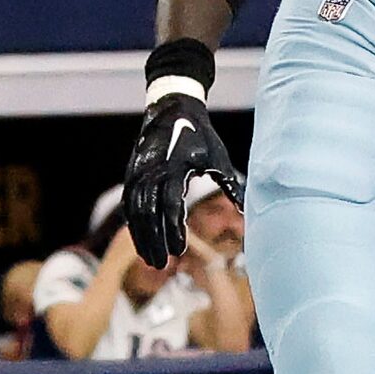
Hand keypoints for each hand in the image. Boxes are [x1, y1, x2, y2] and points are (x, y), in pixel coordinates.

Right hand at [125, 87, 244, 266]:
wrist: (173, 107)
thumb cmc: (200, 134)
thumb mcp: (217, 157)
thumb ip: (229, 185)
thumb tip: (245, 210)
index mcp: (174, 168)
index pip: (170, 206)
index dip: (173, 230)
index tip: (180, 251)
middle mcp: (152, 172)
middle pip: (149, 214)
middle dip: (155, 241)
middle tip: (163, 265)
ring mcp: (138, 173)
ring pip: (136, 212)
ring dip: (143, 237)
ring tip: (152, 260)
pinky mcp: (132, 174)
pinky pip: (130, 204)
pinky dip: (134, 224)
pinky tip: (142, 240)